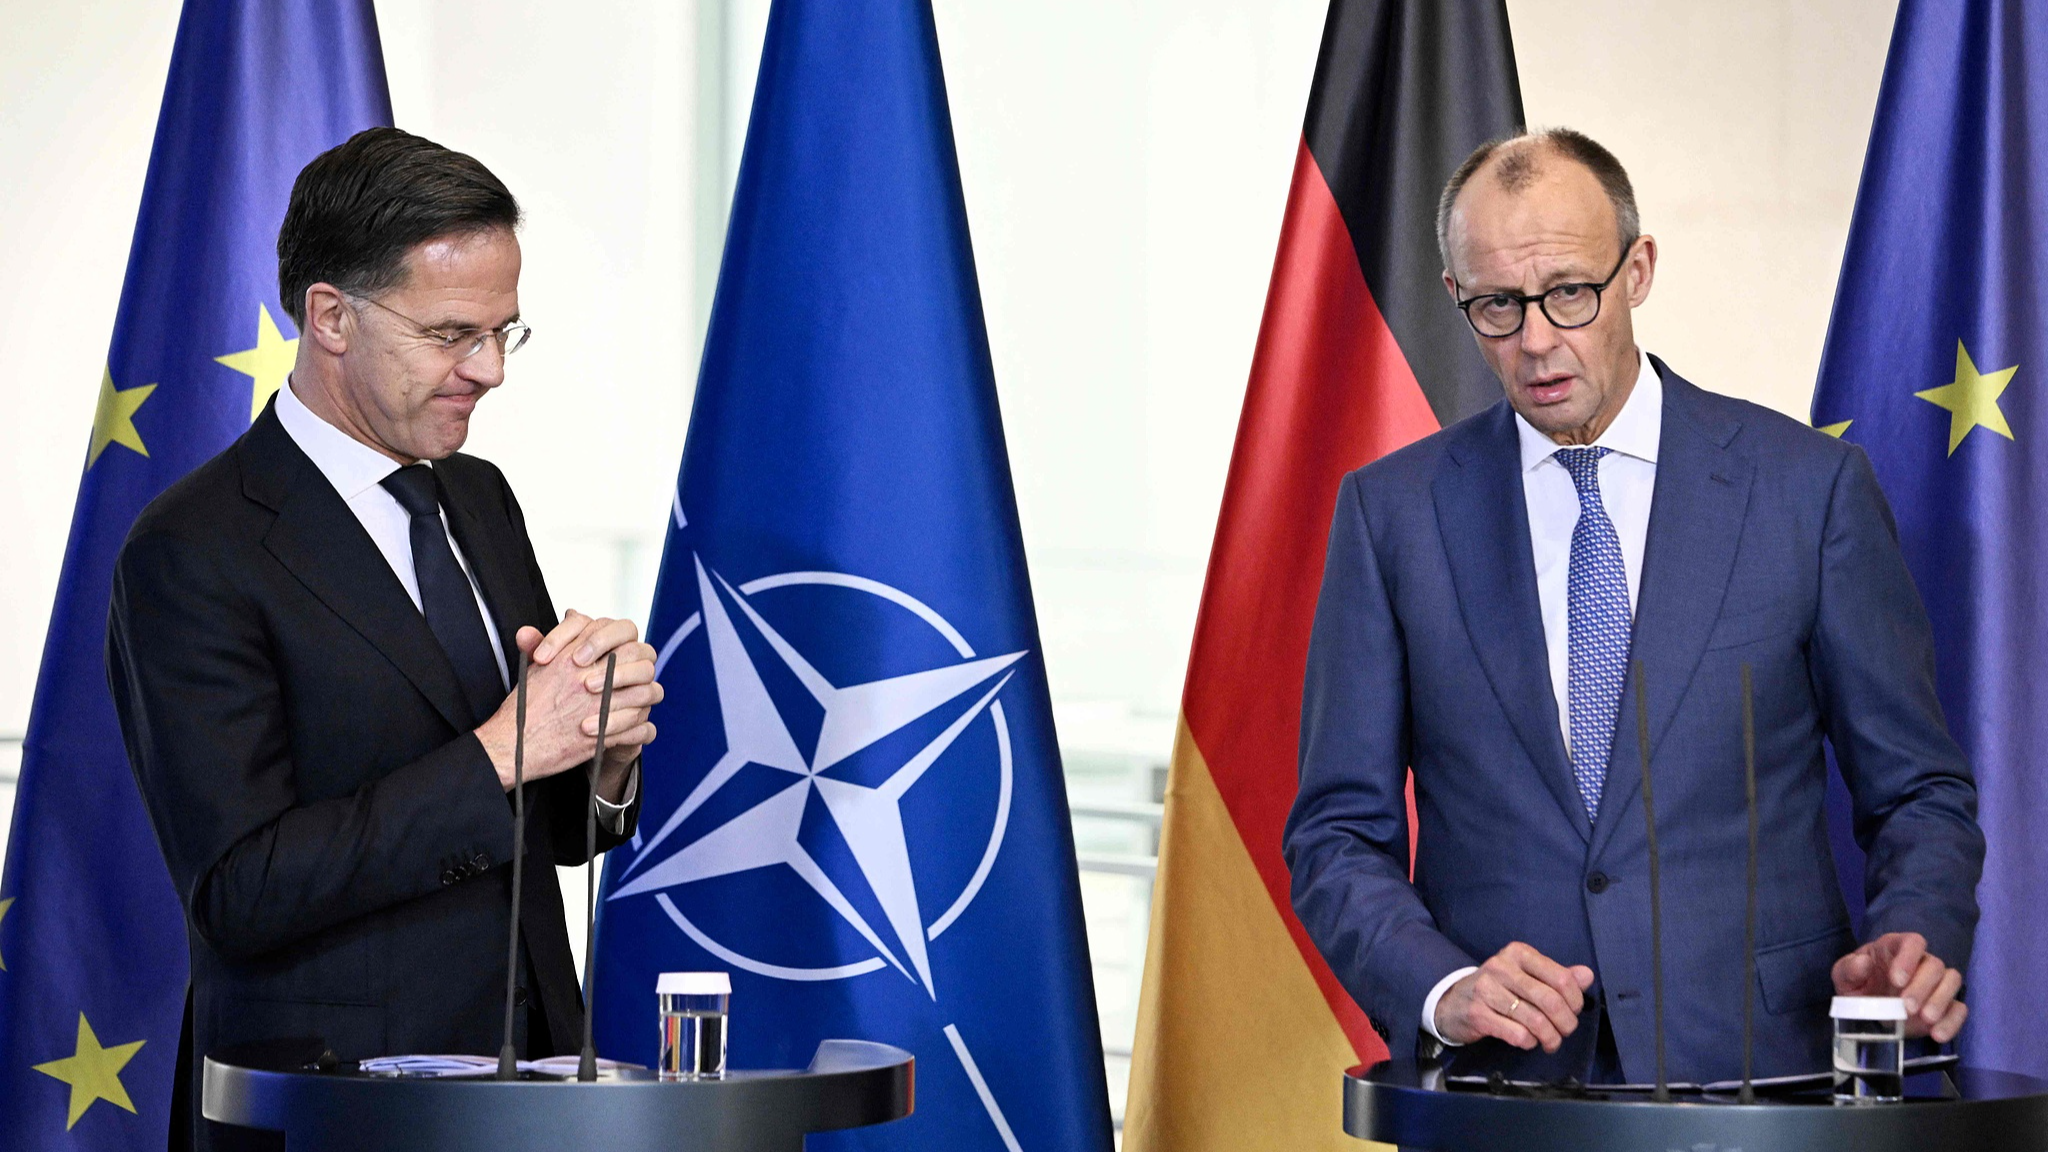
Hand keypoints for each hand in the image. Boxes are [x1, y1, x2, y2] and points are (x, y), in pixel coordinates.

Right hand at [474, 610, 661, 791]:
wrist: (513, 747)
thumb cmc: (522, 710)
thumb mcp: (533, 667)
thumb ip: (555, 640)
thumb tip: (572, 615)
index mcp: (571, 658)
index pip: (610, 629)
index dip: (617, 637)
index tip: (615, 648)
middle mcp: (588, 677)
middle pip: (636, 653)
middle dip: (640, 660)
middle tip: (637, 668)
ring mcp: (600, 705)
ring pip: (645, 690)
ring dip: (646, 692)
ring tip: (641, 697)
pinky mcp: (605, 735)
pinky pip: (639, 726)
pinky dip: (641, 726)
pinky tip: (637, 724)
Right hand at [1434, 942, 1595, 1052]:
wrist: (1453, 1001)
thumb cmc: (1497, 989)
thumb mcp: (1526, 975)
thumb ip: (1557, 976)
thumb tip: (1587, 976)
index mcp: (1518, 954)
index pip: (1561, 978)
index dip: (1575, 1001)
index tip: (1573, 1011)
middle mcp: (1501, 967)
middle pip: (1550, 1001)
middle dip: (1566, 1023)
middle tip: (1565, 1031)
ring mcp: (1487, 990)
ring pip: (1535, 1020)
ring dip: (1550, 1037)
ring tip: (1550, 1041)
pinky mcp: (1478, 1014)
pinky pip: (1517, 1034)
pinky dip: (1529, 1042)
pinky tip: (1528, 1041)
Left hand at [1833, 932, 1966, 1041]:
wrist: (1868, 1009)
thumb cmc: (1858, 984)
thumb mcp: (1844, 976)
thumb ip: (1849, 968)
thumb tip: (1862, 962)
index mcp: (1896, 947)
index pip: (1913, 942)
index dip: (1908, 958)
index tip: (1896, 980)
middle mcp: (1921, 961)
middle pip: (1934, 965)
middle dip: (1922, 986)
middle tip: (1906, 1007)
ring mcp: (1936, 983)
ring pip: (1952, 981)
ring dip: (1940, 1001)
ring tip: (1925, 1018)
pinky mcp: (1946, 1005)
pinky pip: (1959, 1009)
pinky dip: (1952, 1021)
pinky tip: (1937, 1034)